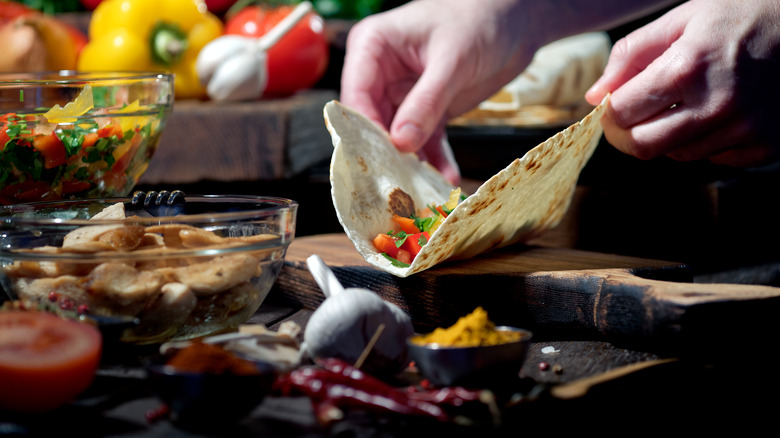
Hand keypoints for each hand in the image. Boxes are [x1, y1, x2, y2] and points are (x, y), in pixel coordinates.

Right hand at [340, 0, 535, 184]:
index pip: (356, 95)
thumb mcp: (452, 61)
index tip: (380, 158)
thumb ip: (426, 102)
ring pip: (398, 138)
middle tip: (397, 184)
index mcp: (373, 47)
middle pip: (372, 122)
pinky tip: (445, 178)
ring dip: (412, 164)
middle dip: (387, 154)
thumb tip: (401, 142)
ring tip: (423, 189)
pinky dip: (436, 161)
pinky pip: (426, 142)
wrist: (516, 20)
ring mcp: (404, 95)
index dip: (364, 129)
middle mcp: (381, 73)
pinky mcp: (428, 111)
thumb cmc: (479, 18)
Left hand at [586, 0, 779, 167]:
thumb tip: (595, 96)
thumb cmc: (739, 14)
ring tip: (685, 104)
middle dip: (629, 134)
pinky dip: (705, 142)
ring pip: (676, 155)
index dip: (610, 113)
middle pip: (643, 146)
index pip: (621, 115)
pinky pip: (713, 159)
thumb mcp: (680, 20)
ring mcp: (743, 129)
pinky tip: (717, 114)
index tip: (614, 106)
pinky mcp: (764, 145)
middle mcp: (716, 105)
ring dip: (669, 136)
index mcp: (687, 69)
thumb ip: (629, 56)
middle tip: (634, 119)